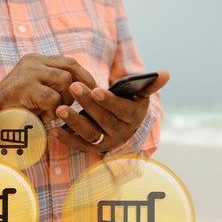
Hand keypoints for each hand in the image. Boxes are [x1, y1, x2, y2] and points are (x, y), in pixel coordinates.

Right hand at [0, 53, 95, 122]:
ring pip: (65, 82)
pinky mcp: (26, 87)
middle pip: (70, 70)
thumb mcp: (39, 90)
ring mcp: (29, 73)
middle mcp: (33, 62)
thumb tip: (87, 88)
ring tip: (52, 112)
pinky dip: (52, 111)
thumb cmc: (19, 107)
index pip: (69, 62)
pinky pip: (53, 99)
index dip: (85, 76)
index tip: (93, 90)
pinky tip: (43, 117)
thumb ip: (56, 84)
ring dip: (63, 101)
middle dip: (80, 88)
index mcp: (37, 60)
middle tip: (81, 104)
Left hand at [51, 70, 169, 152]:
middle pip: (103, 120)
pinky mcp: (93, 148)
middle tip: (73, 88)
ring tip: (60, 109)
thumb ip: (150, 84)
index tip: (96, 90)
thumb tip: (167, 73)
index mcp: (133, 117)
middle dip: (87, 104)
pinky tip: (54, 129)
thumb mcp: (140, 94)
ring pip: (90, 134)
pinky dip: (66, 138)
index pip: (122, 110)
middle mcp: (121, 132)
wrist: (122, 125)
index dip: (109, 101)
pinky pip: (79, 145)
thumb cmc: (129, 103)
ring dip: (74, 122)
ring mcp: (106, 141)